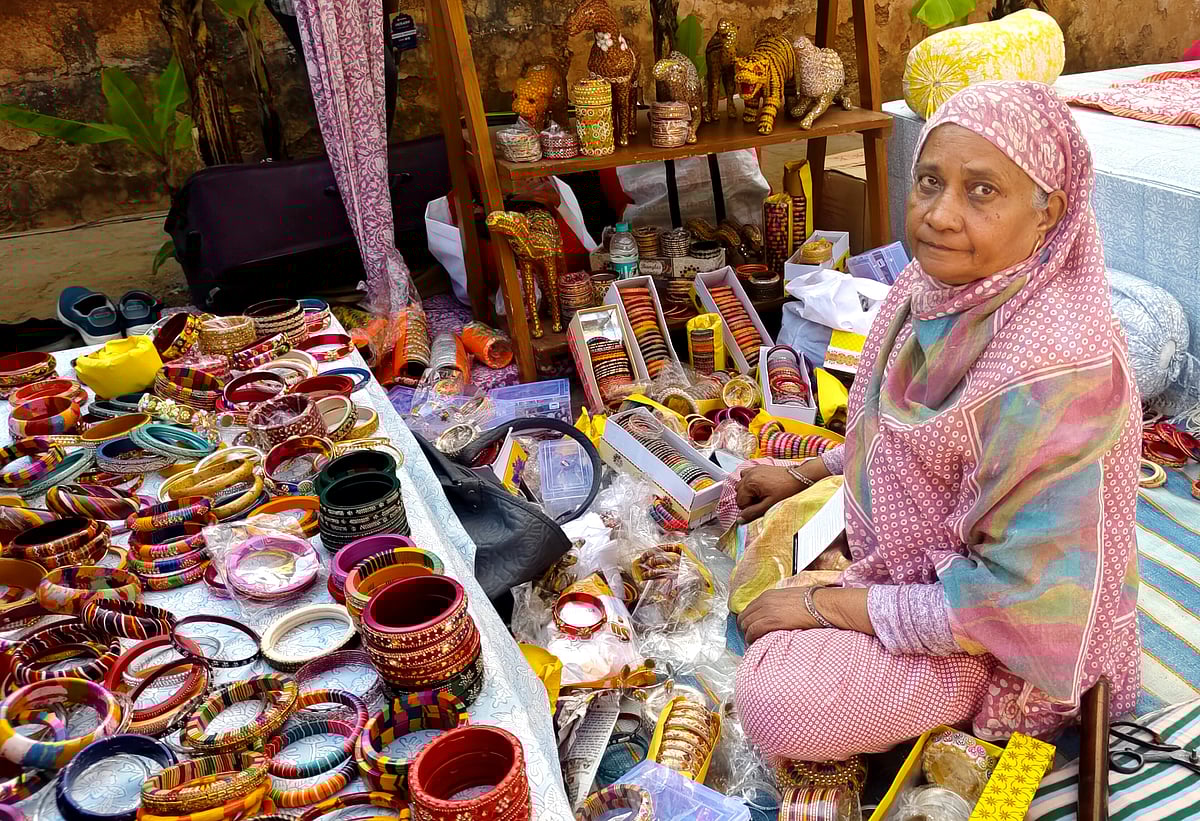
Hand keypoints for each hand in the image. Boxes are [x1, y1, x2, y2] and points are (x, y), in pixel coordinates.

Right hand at [735, 461, 828, 523]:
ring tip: (761, 495)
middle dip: (748, 499)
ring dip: (748, 491)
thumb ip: (753, 512)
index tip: (759, 507)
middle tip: (762, 502)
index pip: (739, 501)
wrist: (799, 478)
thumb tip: (739, 519)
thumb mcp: (769, 505)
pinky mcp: (759, 467)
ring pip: (741, 484)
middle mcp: (749, 474)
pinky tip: (759, 486)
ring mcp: (754, 469)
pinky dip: (750, 482)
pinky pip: (747, 475)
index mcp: (750, 483)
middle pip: (739, 492)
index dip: (749, 507)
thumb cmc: (787, 490)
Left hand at [737, 586, 873, 644]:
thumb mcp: (789, 598)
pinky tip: (755, 643)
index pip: (749, 608)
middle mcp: (764, 601)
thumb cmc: (811, 602)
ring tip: (753, 642)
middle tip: (750, 637)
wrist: (820, 604)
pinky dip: (751, 638)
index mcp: (768, 595)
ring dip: (748, 635)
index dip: (748, 620)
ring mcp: (766, 611)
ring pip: (746, 625)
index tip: (751, 628)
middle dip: (745, 628)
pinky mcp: (771, 621)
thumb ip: (778, 604)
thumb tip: (777, 614)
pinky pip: (753, 631)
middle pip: (744, 617)